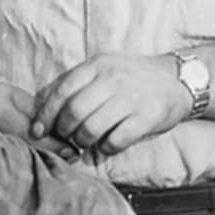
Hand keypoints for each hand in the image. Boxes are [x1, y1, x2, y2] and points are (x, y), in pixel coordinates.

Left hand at [31, 53, 192, 158]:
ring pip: (92, 128)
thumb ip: (77, 82)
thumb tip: (43, 105)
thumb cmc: (133, 77)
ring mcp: (130, 98)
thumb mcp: (105, 67)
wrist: (176, 79)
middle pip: (74, 112)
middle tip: (65, 138)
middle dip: (63, 131)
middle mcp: (113, 79)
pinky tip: (107, 146)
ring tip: (84, 143)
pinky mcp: (146, 117)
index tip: (38, 130)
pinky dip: (106, 148)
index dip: (46, 114)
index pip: (62, 91)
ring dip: (82, 142)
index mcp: (98, 65)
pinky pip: (116, 140)